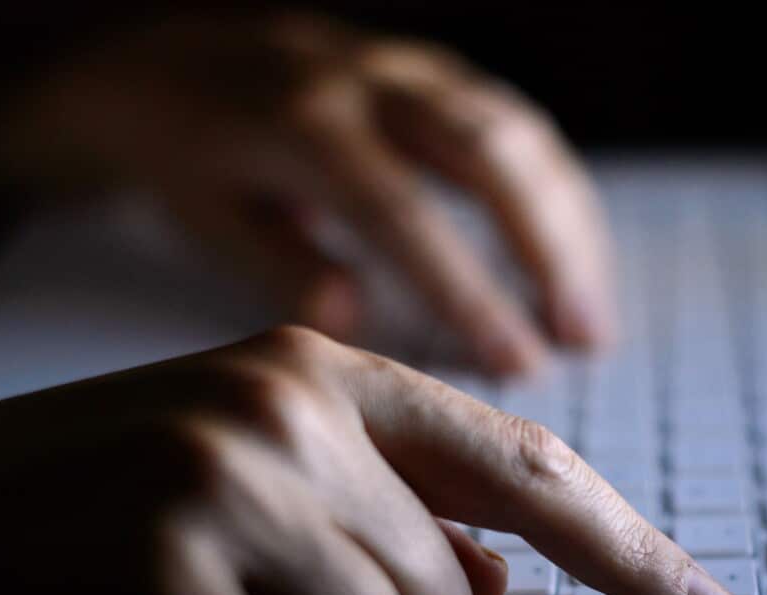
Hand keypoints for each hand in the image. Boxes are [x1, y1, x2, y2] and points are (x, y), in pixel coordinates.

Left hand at [0, 11, 614, 373]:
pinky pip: (517, 123)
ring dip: (570, 226)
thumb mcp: (205, 216)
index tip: (516, 363)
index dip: (468, 291)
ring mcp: (410, 69)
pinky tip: (573, 257)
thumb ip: (280, 263)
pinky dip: (557, 194)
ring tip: (592, 316)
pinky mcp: (435, 73)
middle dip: (550, 251)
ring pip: (518, 133)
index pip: (404, 214)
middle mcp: (369, 84)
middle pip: (489, 155)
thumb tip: (353, 318)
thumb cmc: (188, 155)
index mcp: (303, 125)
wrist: (175, 59)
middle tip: (583, 338)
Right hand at [0, 326, 736, 594]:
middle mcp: (281, 411)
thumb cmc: (78, 509)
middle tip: (243, 592)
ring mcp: (228, 491)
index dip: (623, 544)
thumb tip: (490, 579)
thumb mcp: (238, 468)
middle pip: (449, 589)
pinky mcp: (173, 587)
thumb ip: (379, 507)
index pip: (517, 461)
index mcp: (309, 369)